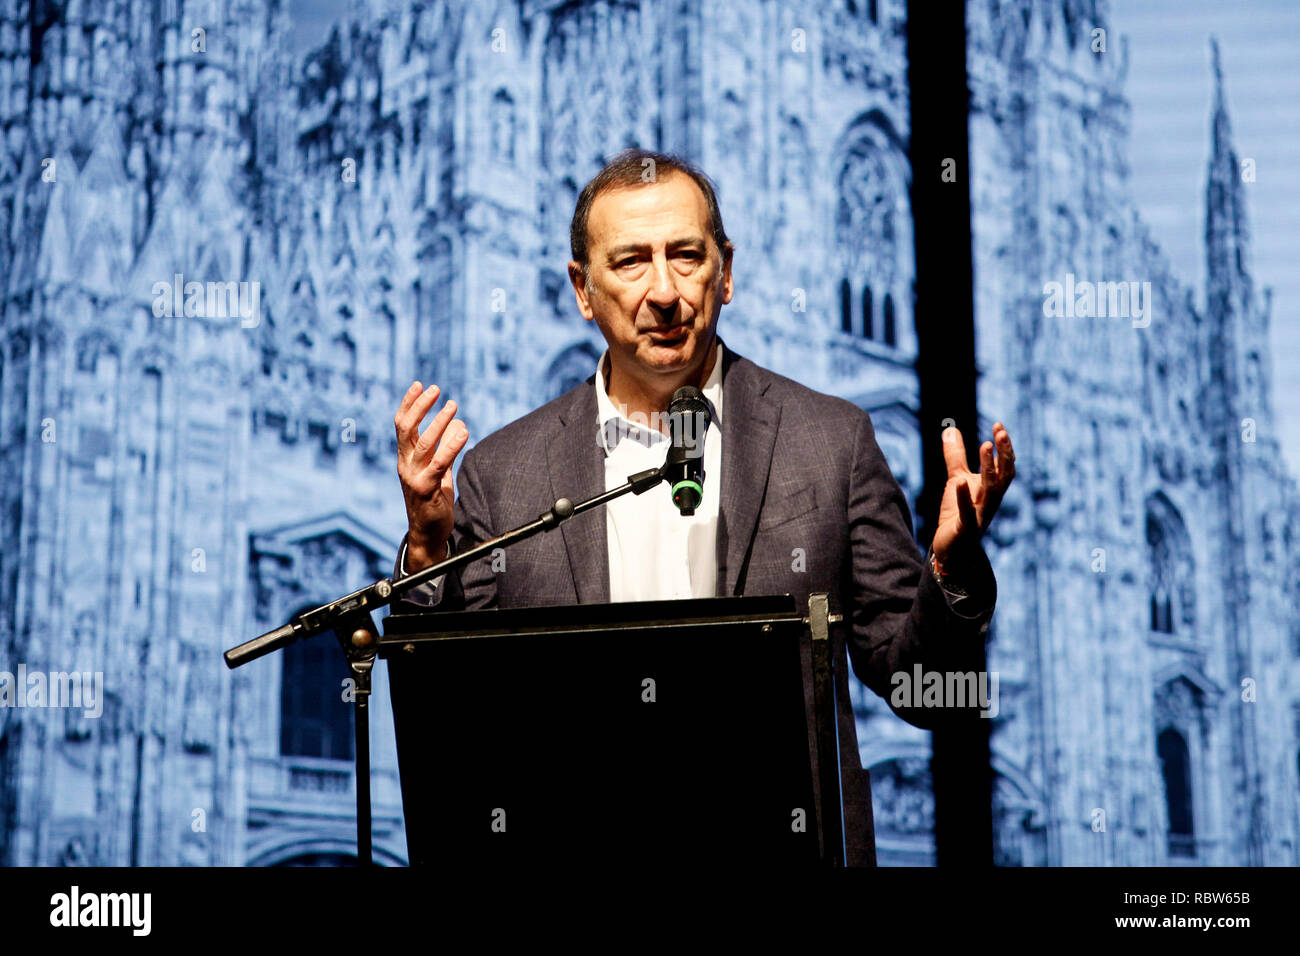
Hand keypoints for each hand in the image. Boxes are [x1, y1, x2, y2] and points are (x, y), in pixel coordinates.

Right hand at [394, 382, 468, 570]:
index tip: (419, 385)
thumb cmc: (433, 499)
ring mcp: (413, 477)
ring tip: (453, 405)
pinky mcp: (426, 489)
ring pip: (424, 443)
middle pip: (407, 429)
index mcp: (405, 458)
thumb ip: (445, 447)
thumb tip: (457, 422)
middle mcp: (405, 465)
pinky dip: (451, 446)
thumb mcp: (439, 470)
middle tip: (436, 389)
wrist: (428, 533)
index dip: (408, 403)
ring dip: (439, 421)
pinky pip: (439, 463)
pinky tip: (463, 432)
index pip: (402, 425)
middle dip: (420, 406)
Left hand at [931, 422, 1015, 572]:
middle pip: (1003, 475)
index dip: (1004, 446)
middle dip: (1004, 454)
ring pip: (990, 491)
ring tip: (985, 447)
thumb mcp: (957, 479)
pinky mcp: (965, 529)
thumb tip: (950, 429)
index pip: (1004, 465)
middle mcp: (991, 501)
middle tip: (1000, 433)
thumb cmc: (958, 513)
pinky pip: (967, 513)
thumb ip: (955, 456)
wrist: (951, 548)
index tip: (998, 426)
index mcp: (992, 489)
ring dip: (989, 469)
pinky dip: (965, 498)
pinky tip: (961, 481)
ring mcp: (980, 515)